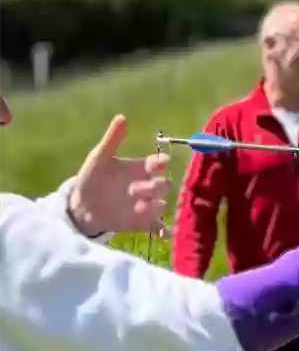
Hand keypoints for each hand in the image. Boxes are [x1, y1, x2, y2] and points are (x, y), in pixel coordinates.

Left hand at [69, 116, 170, 237]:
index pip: (158, 163)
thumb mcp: (99, 157)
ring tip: (139, 206)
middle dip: (154, 186)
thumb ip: (112, 139)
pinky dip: (163, 230)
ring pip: (161, 205)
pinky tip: (164, 232)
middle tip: (135, 189)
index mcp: (139, 169)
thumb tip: (122, 117)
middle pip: (164, 185)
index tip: (159, 163)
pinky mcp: (141, 222)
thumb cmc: (92, 178)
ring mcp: (145, 205)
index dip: (161, 162)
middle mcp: (146, 186)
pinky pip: (157, 227)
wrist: (81, 205)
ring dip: (154, 205)